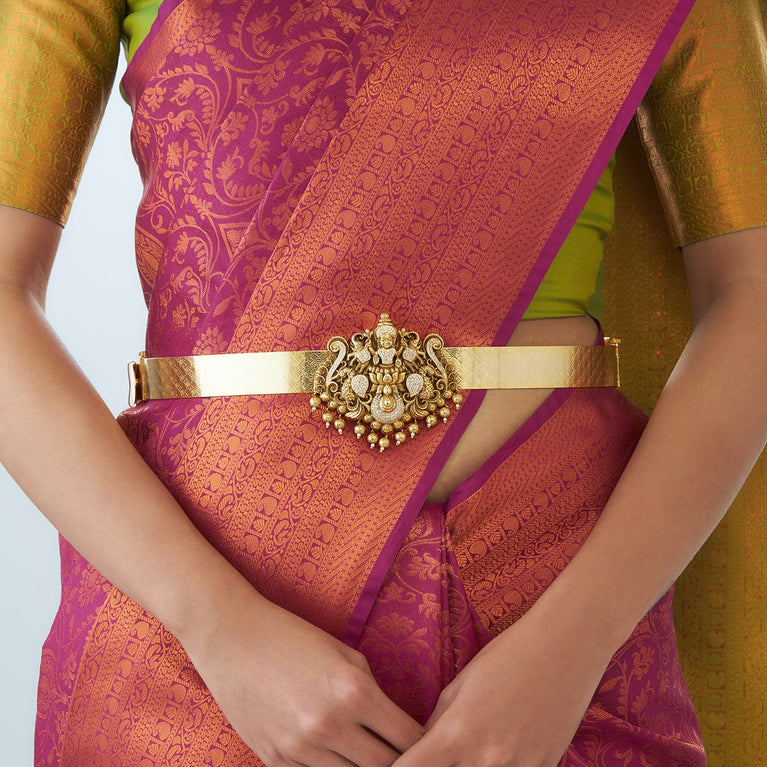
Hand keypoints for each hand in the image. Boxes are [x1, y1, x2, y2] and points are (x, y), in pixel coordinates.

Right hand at [187, 591, 423, 766]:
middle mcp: (330, 726)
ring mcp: (300, 749)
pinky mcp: (275, 761)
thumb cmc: (292, 636)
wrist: (231, 637)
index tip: (430, 743)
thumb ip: (372, 689)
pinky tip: (336, 756)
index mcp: (354, 692)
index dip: (424, 743)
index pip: (407, 738)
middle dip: (400, 763)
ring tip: (371, 756)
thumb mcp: (344, 652)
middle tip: (407, 756)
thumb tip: (396, 723)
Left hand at [391, 608, 608, 766]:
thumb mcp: (460, 685)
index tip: (391, 765)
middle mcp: (485, 760)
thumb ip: (437, 725)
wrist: (566, 647)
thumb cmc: (507, 655)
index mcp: (456, 733)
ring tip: (468, 752)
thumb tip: (420, 751)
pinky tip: (498, 753)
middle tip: (435, 756)